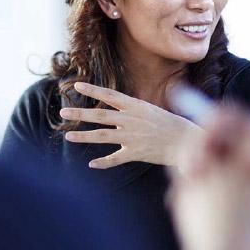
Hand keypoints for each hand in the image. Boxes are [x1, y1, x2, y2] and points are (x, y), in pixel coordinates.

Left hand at [59, 82, 199, 168]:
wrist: (186, 141)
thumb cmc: (169, 124)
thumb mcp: (150, 110)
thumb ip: (131, 110)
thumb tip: (114, 109)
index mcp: (136, 106)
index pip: (109, 95)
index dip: (92, 90)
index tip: (76, 86)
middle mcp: (131, 120)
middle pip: (100, 116)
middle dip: (79, 114)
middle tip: (63, 112)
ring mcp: (132, 137)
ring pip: (102, 136)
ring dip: (83, 137)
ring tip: (68, 136)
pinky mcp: (135, 153)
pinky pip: (115, 159)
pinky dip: (103, 162)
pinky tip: (91, 163)